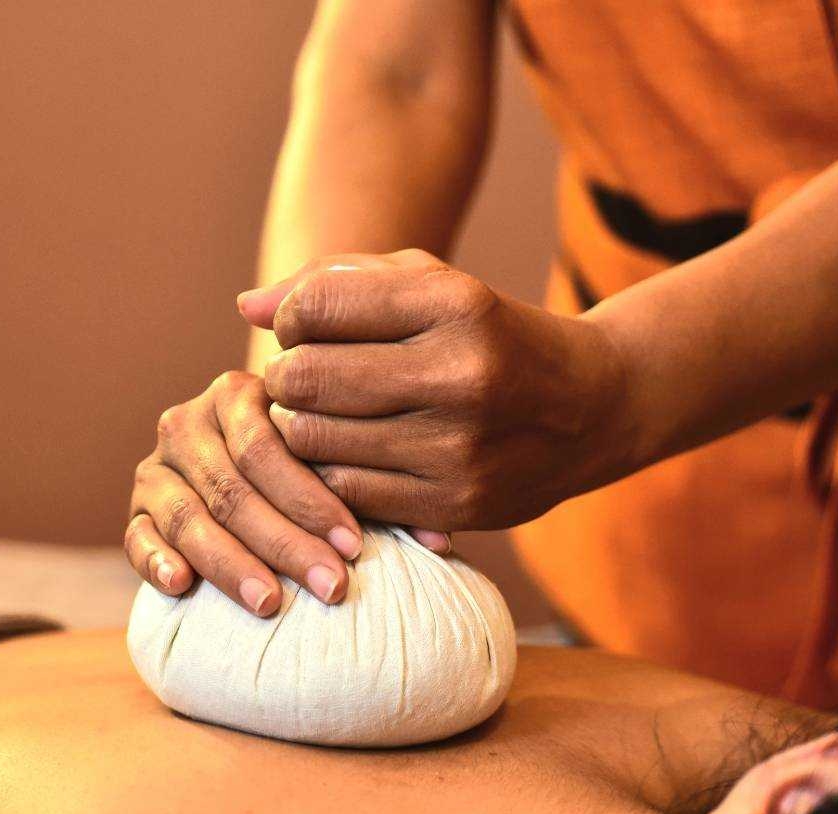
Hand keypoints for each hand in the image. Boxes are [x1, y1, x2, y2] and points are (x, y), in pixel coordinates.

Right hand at [126, 370, 365, 616]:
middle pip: (233, 488)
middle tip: (330, 587)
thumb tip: (441, 543)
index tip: (356, 548)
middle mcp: (187, 423)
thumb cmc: (307, 474)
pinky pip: (136, 536)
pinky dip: (154, 560)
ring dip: (231, 564)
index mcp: (237, 395)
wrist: (242, 476)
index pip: (268, 447)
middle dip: (285, 543)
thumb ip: (377, 493)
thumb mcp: (335, 470)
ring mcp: (156, 468)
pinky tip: (182, 586)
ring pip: (189, 516)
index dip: (312, 500)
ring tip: (271, 603)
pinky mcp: (135, 510)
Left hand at [237, 250, 634, 530]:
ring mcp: (459, 448)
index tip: (305, 328)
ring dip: (302, 426)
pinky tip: (353, 452)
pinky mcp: (454, 506)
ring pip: (314, 440)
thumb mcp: (431, 286)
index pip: (316, 308)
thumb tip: (245, 307)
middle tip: (302, 377)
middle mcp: (462, 375)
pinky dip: (331, 472)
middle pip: (304, 378)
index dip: (290, 319)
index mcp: (457, 304)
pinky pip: (344, 491)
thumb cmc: (489, 335)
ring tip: (328, 413)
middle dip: (285, 376)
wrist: (592, 410)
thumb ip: (336, 283)